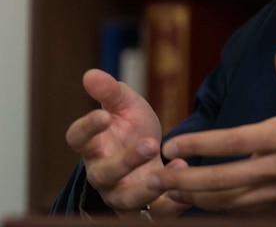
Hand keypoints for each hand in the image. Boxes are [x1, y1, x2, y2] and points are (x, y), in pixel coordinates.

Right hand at [65, 69, 187, 216]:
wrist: (154, 154)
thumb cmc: (133, 128)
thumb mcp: (126, 106)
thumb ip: (111, 92)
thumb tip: (91, 74)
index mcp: (94, 145)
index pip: (78, 139)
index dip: (87, 128)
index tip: (103, 116)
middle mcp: (102, 173)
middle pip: (104, 174)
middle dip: (126, 161)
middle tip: (150, 144)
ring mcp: (122, 193)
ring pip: (126, 199)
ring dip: (147, 188)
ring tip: (170, 169)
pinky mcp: (145, 208)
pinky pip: (155, 214)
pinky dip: (172, 202)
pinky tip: (186, 179)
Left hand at [148, 50, 275, 215]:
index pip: (233, 142)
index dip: (198, 145)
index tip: (171, 145)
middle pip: (222, 180)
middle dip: (184, 181)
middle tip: (154, 178)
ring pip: (231, 203)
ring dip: (197, 200)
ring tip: (170, 194)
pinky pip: (249, 215)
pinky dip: (223, 213)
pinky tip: (205, 208)